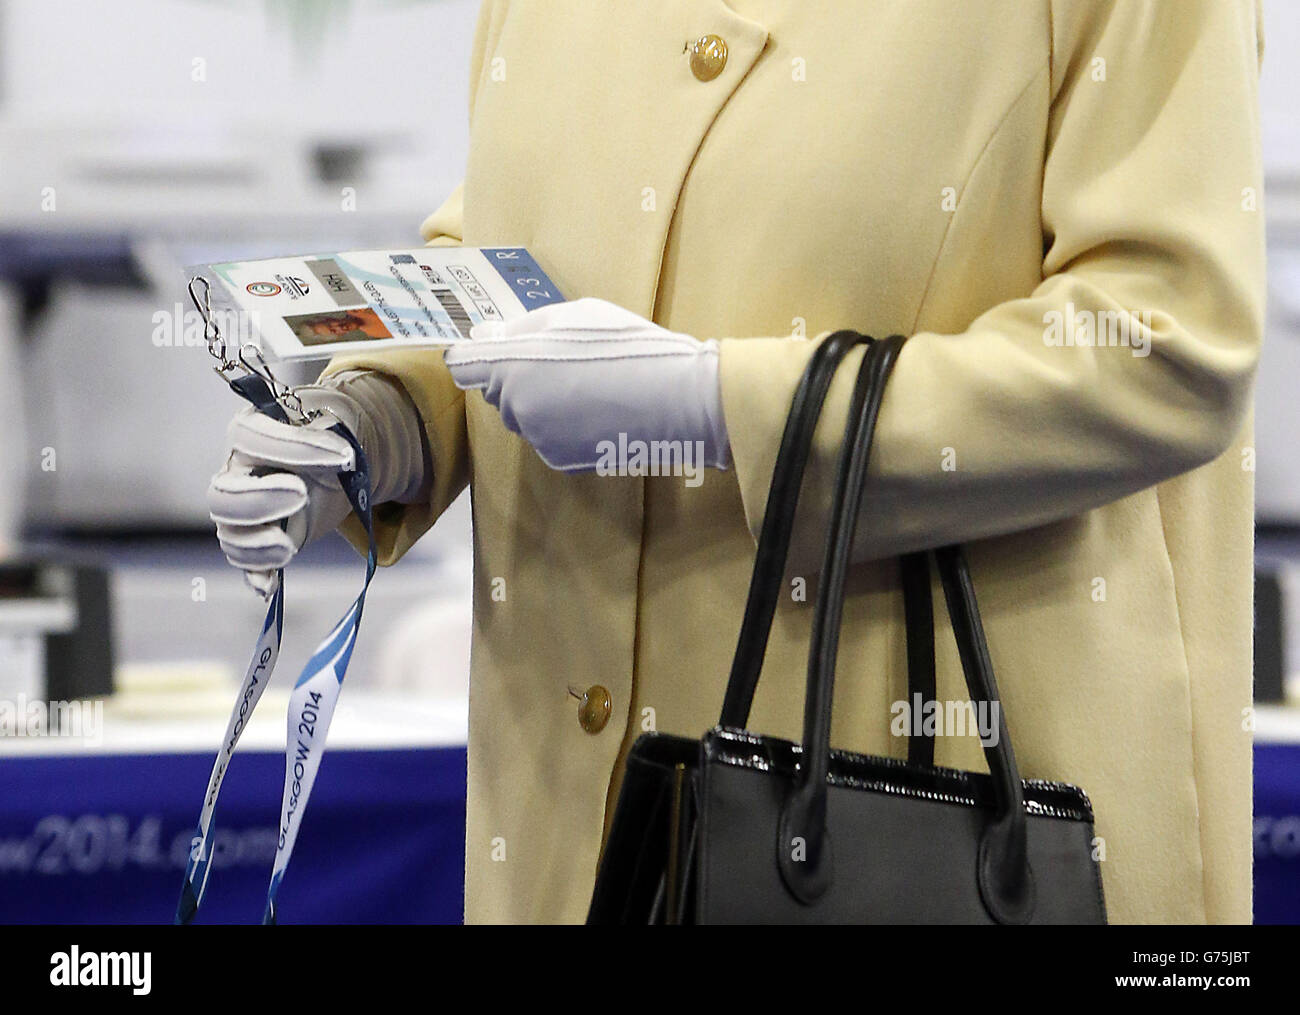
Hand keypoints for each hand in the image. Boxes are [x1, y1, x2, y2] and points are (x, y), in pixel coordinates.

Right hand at [207, 385, 363, 596]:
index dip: (293, 447)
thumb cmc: (327, 436)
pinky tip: (269, 588)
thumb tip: (342, 458)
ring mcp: (246, 511)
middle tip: (302, 494)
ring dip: (256, 545)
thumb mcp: (335, 426)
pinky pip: (247, 563)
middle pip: (222, 497)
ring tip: (289, 546)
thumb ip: (331, 436)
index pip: (250, 437)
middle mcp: (237, 473)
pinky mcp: (263, 539)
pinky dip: (257, 575)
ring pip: (230, 534)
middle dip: (259, 500)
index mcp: (249, 433)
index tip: (345, 456)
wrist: (334, 459)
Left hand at [443, 297, 730, 473]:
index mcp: (514, 364)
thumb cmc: (626, 345)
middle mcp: (516, 406)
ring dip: (539, 402)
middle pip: (496, 391)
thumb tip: (484, 335)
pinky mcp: (558, 460)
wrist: (673, 398)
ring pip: (522, 416)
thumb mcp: (574, 314)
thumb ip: (521, 326)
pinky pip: (545, 438)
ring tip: (585, 387)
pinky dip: (560, 427)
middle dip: (516, 378)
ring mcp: (537, 437)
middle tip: (562, 362)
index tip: (490, 352)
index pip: (463, 365)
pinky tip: (595, 412)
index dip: (473, 357)